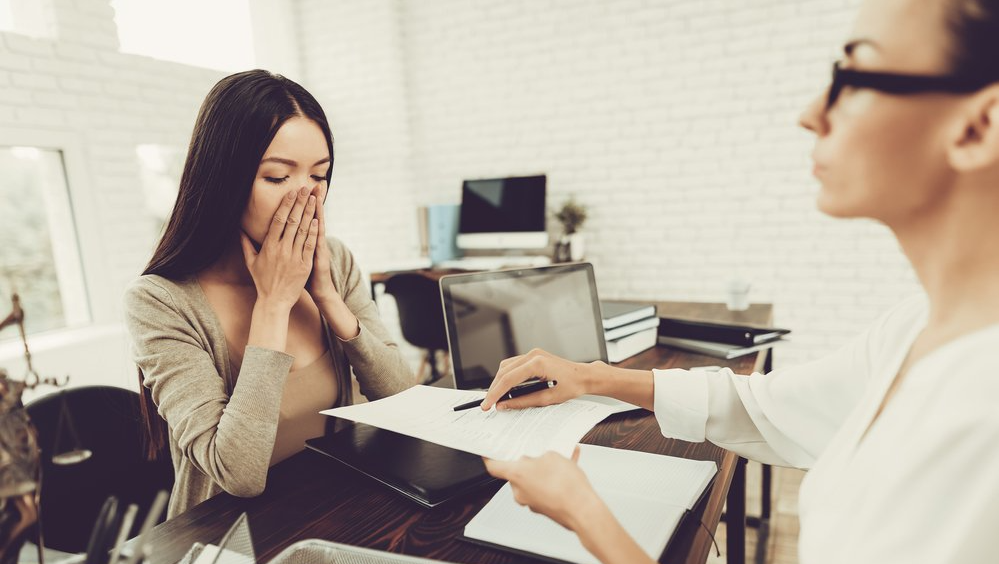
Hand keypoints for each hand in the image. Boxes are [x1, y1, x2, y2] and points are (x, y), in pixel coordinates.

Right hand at [240, 186, 318, 311]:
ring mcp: (293, 257)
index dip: (286, 205)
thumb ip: (245, 244)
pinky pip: (309, 246)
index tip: (292, 192)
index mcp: (268, 246)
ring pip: (303, 231)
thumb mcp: (250, 262)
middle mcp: (281, 249)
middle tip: (306, 188)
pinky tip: (317, 220)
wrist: (274, 301)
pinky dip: (313, 233)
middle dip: (300, 203)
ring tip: (314, 199)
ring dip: (309, 213)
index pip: (278, 220)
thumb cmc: (262, 281)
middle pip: (292, 221)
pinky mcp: (304, 266)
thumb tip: (239, 229)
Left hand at [303, 184, 359, 339]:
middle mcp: (313, 240)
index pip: (304, 216)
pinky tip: (317, 221)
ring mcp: (318, 247)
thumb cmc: (304, 274)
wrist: (318, 290)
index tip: (302, 187)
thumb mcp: (296, 256)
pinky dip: (317, 232)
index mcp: (305, 239)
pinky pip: (317, 242)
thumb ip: (290, 243)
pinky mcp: (319, 257)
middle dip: (314, 199)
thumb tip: (277, 234)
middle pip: (313, 216)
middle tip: (316, 182)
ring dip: (318, 210)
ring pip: (317, 225)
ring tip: (318, 195)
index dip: (304, 202)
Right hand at [480, 349, 596, 410]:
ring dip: (499, 382)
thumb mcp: (548, 398)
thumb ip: (523, 402)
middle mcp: (533, 355)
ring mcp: (533, 353)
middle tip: (489, 404)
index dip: (495, 393)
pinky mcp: (534, 356)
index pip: (508, 379)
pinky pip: (514, 364)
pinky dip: (507, 376)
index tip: (487, 404)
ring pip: (506, 366)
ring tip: (497, 397)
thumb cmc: (573, 386)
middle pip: (504, 371)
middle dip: (494, 388)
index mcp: (537, 363)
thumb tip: (505, 405)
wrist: (584, 376)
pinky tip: (506, 388)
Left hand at [483, 447, 602, 531]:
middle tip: (539, 453)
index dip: (489, 458)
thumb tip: (541, 460)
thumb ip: (541, 456)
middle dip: (529, 462)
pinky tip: (568, 469)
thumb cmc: (566, 486)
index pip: (494, 466)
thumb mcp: (553, 456)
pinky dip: (554, 480)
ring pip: (534, 481)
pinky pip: (546, 489)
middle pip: (517, 473)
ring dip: (544, 470)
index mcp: (516, 475)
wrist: (583, 510)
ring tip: (561, 460)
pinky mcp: (544, 508)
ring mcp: (531, 502)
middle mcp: (519, 491)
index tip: (488, 452)